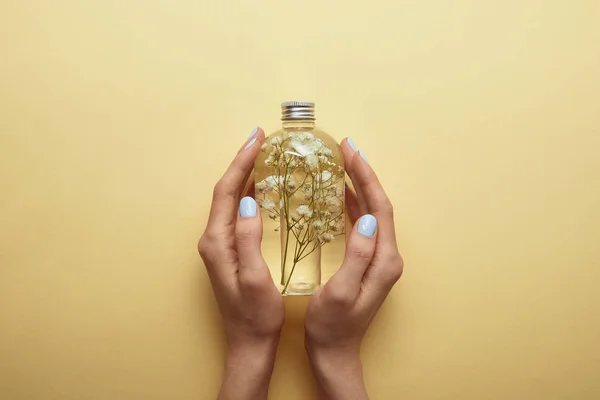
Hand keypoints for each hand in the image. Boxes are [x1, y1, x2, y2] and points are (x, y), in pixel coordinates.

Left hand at [198, 128, 283, 399]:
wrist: (249, 342)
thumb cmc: (256, 315)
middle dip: (242, 162)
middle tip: (261, 139)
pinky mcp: (230, 250)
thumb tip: (250, 202)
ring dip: (245, 175)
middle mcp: (214, 239)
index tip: (256, 140)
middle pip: (226, 191)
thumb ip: (248, 239)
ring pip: (231, 200)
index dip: (241, 163)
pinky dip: (250, 194)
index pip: (227, 192)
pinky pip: (238, 212)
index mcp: (217, 242)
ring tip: (264, 156)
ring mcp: (220, 244)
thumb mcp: (255, 278)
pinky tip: (264, 188)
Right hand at [305, 138, 403, 399]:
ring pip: (373, 212)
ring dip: (360, 186)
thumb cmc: (333, 326)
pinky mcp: (368, 262)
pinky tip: (342, 196)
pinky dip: (354, 205)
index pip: (380, 207)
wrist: (335, 352)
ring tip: (343, 164)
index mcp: (384, 260)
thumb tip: (367, 219)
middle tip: (345, 149)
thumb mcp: (342, 291)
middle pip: (379, 205)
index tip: (350, 153)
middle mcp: (386, 256)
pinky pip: (364, 224)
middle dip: (364, 174)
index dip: (366, 177)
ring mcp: (379, 258)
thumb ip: (358, 255)